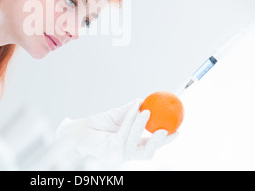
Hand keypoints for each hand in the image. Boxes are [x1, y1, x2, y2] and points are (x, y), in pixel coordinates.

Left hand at [56, 99, 177, 161]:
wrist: (78, 131)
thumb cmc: (95, 125)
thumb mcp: (116, 115)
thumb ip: (130, 110)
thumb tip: (143, 101)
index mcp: (131, 145)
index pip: (151, 144)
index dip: (166, 139)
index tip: (177, 129)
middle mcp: (127, 152)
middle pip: (149, 151)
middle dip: (161, 142)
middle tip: (170, 129)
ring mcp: (120, 153)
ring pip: (137, 143)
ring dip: (143, 126)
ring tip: (148, 112)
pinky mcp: (112, 149)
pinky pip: (125, 133)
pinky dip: (131, 118)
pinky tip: (135, 108)